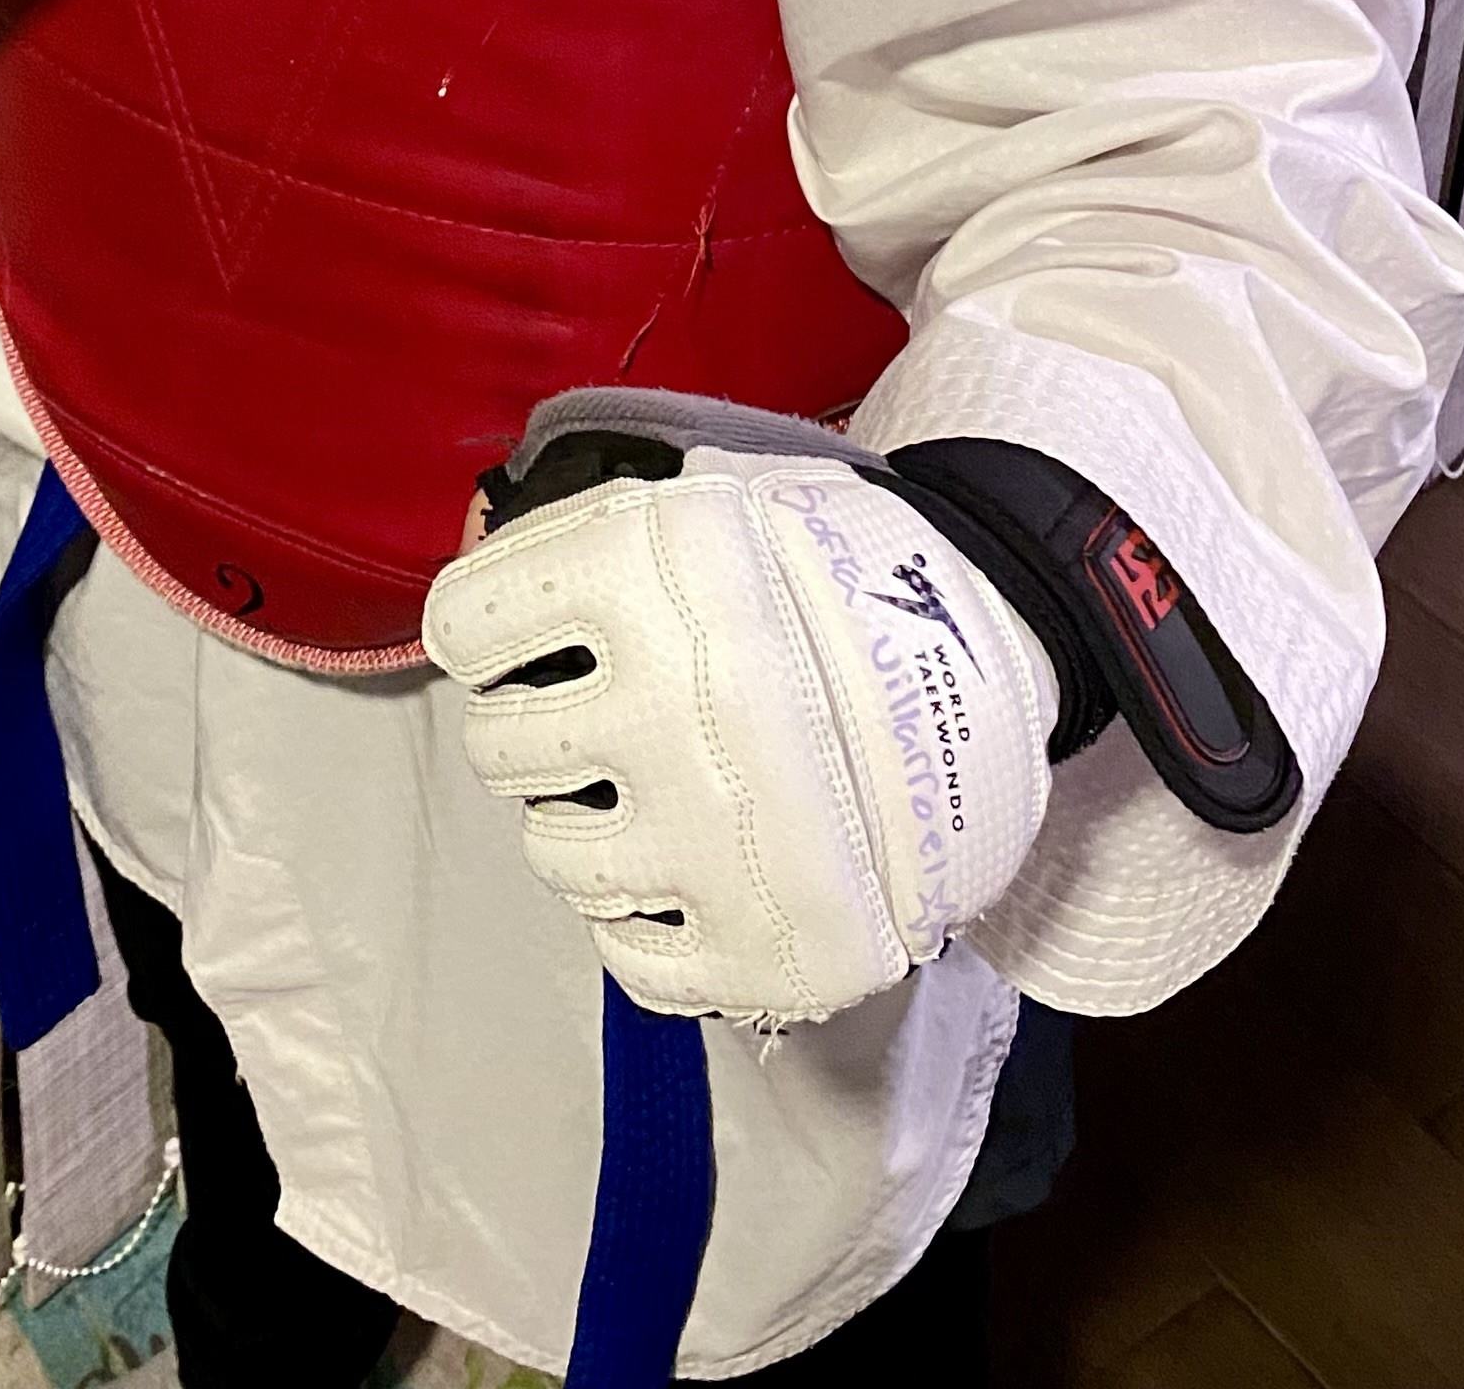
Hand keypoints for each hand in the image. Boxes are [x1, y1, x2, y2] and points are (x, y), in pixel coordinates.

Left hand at [421, 449, 1055, 1023]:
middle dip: (541, 726)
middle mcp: (670, 704)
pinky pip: (627, 957)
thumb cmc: (834, 577)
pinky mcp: (760, 948)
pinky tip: (693, 862)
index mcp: (652, 573)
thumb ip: (582, 529)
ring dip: (587, 819)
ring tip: (663, 785)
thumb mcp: (711, 505)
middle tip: (614, 713)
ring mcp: (712, 839)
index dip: (492, 629)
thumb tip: (468, 552)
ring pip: (552, 853)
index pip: (463, 625)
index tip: (530, 637)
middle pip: (500, 747)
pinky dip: (646, 916)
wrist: (1000, 669)